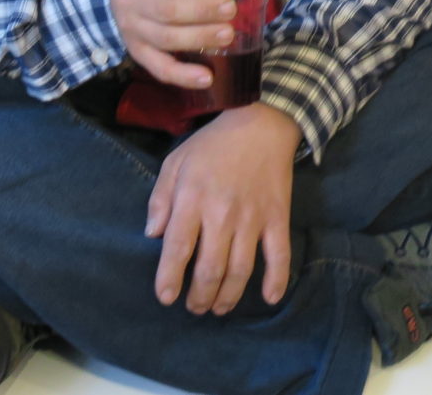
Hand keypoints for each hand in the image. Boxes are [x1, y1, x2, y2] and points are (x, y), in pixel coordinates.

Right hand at [111, 0, 240, 89]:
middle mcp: (131, 2)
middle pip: (164, 10)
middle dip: (199, 11)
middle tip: (230, 7)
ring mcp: (134, 31)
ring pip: (165, 39)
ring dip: (198, 39)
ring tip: (228, 34)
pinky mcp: (140, 52)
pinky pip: (159, 68)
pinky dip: (182, 76)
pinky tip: (208, 78)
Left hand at [145, 102, 301, 313]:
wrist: (262, 123)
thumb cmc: (213, 144)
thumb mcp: (175, 162)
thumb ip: (160, 199)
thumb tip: (152, 235)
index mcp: (193, 200)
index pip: (177, 249)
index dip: (169, 279)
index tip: (166, 298)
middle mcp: (222, 214)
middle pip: (209, 269)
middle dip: (199, 297)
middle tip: (194, 307)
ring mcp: (253, 218)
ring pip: (240, 270)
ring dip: (228, 296)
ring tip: (218, 308)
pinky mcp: (278, 217)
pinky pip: (279, 255)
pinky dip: (276, 279)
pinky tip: (269, 298)